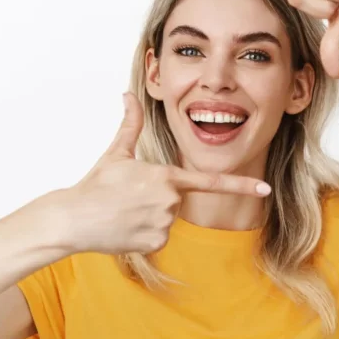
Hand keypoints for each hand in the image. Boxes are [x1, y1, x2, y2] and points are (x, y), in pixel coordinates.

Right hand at [52, 93, 271, 254]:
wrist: (73, 219)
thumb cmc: (95, 185)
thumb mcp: (117, 153)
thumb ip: (131, 124)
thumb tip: (128, 94)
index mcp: (166, 176)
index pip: (210, 181)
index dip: (241, 184)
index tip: (265, 188)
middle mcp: (170, 200)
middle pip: (176, 200)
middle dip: (157, 200)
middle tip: (128, 199)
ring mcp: (164, 224)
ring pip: (167, 220)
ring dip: (149, 217)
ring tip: (124, 213)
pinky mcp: (155, 243)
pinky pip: (158, 238)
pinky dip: (143, 235)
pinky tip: (124, 229)